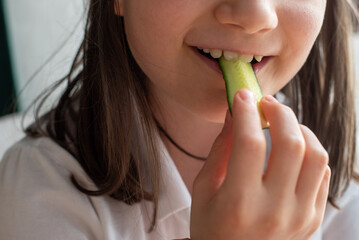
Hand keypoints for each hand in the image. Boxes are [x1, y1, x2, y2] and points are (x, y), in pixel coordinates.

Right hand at [190, 89, 330, 239]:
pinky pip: (322, 173)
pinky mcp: (313, 218)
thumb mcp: (203, 190)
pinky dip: (309, 152)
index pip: (249, 143)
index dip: (246, 112)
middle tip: (266, 103)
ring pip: (316, 155)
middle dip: (279, 111)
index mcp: (239, 202)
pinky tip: (292, 150)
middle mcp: (275, 210)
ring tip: (283, 123)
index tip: (242, 96)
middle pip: (291, 143)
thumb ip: (220, 150)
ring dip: (300, 129)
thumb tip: (234, 114)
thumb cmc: (212, 229)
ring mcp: (300, 216)